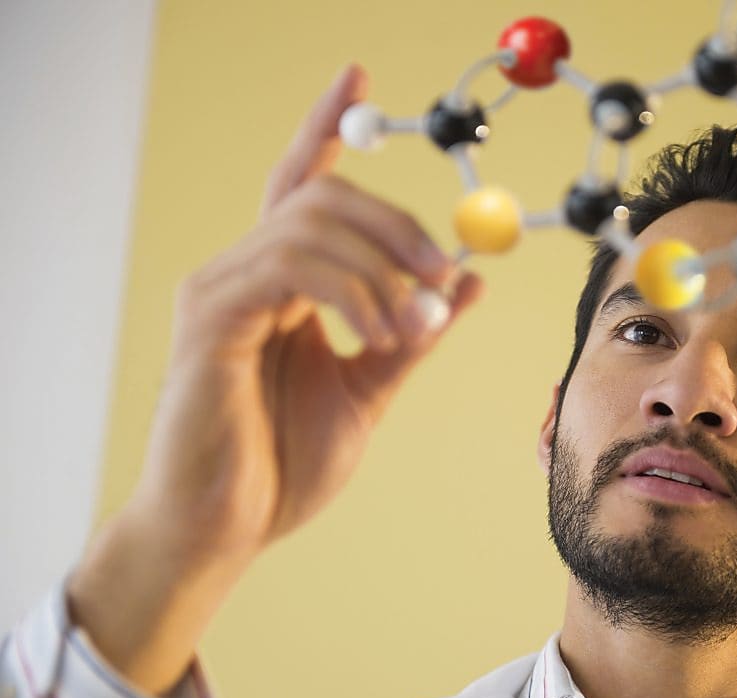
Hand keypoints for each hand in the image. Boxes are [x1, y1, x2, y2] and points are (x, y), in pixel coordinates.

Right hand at [67, 64, 483, 693]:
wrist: (228, 528)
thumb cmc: (284, 464)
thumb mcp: (372, 386)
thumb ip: (414, 331)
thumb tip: (468, 280)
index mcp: (281, 282)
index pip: (302, 183)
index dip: (327, 125)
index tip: (358, 74)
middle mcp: (244, 271)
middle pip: (320, 193)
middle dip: (396, 222)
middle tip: (444, 272)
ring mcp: (221, 288)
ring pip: (311, 223)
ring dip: (384, 268)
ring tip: (411, 330)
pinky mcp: (210, 317)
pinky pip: (292, 267)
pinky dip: (353, 291)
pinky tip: (378, 333)